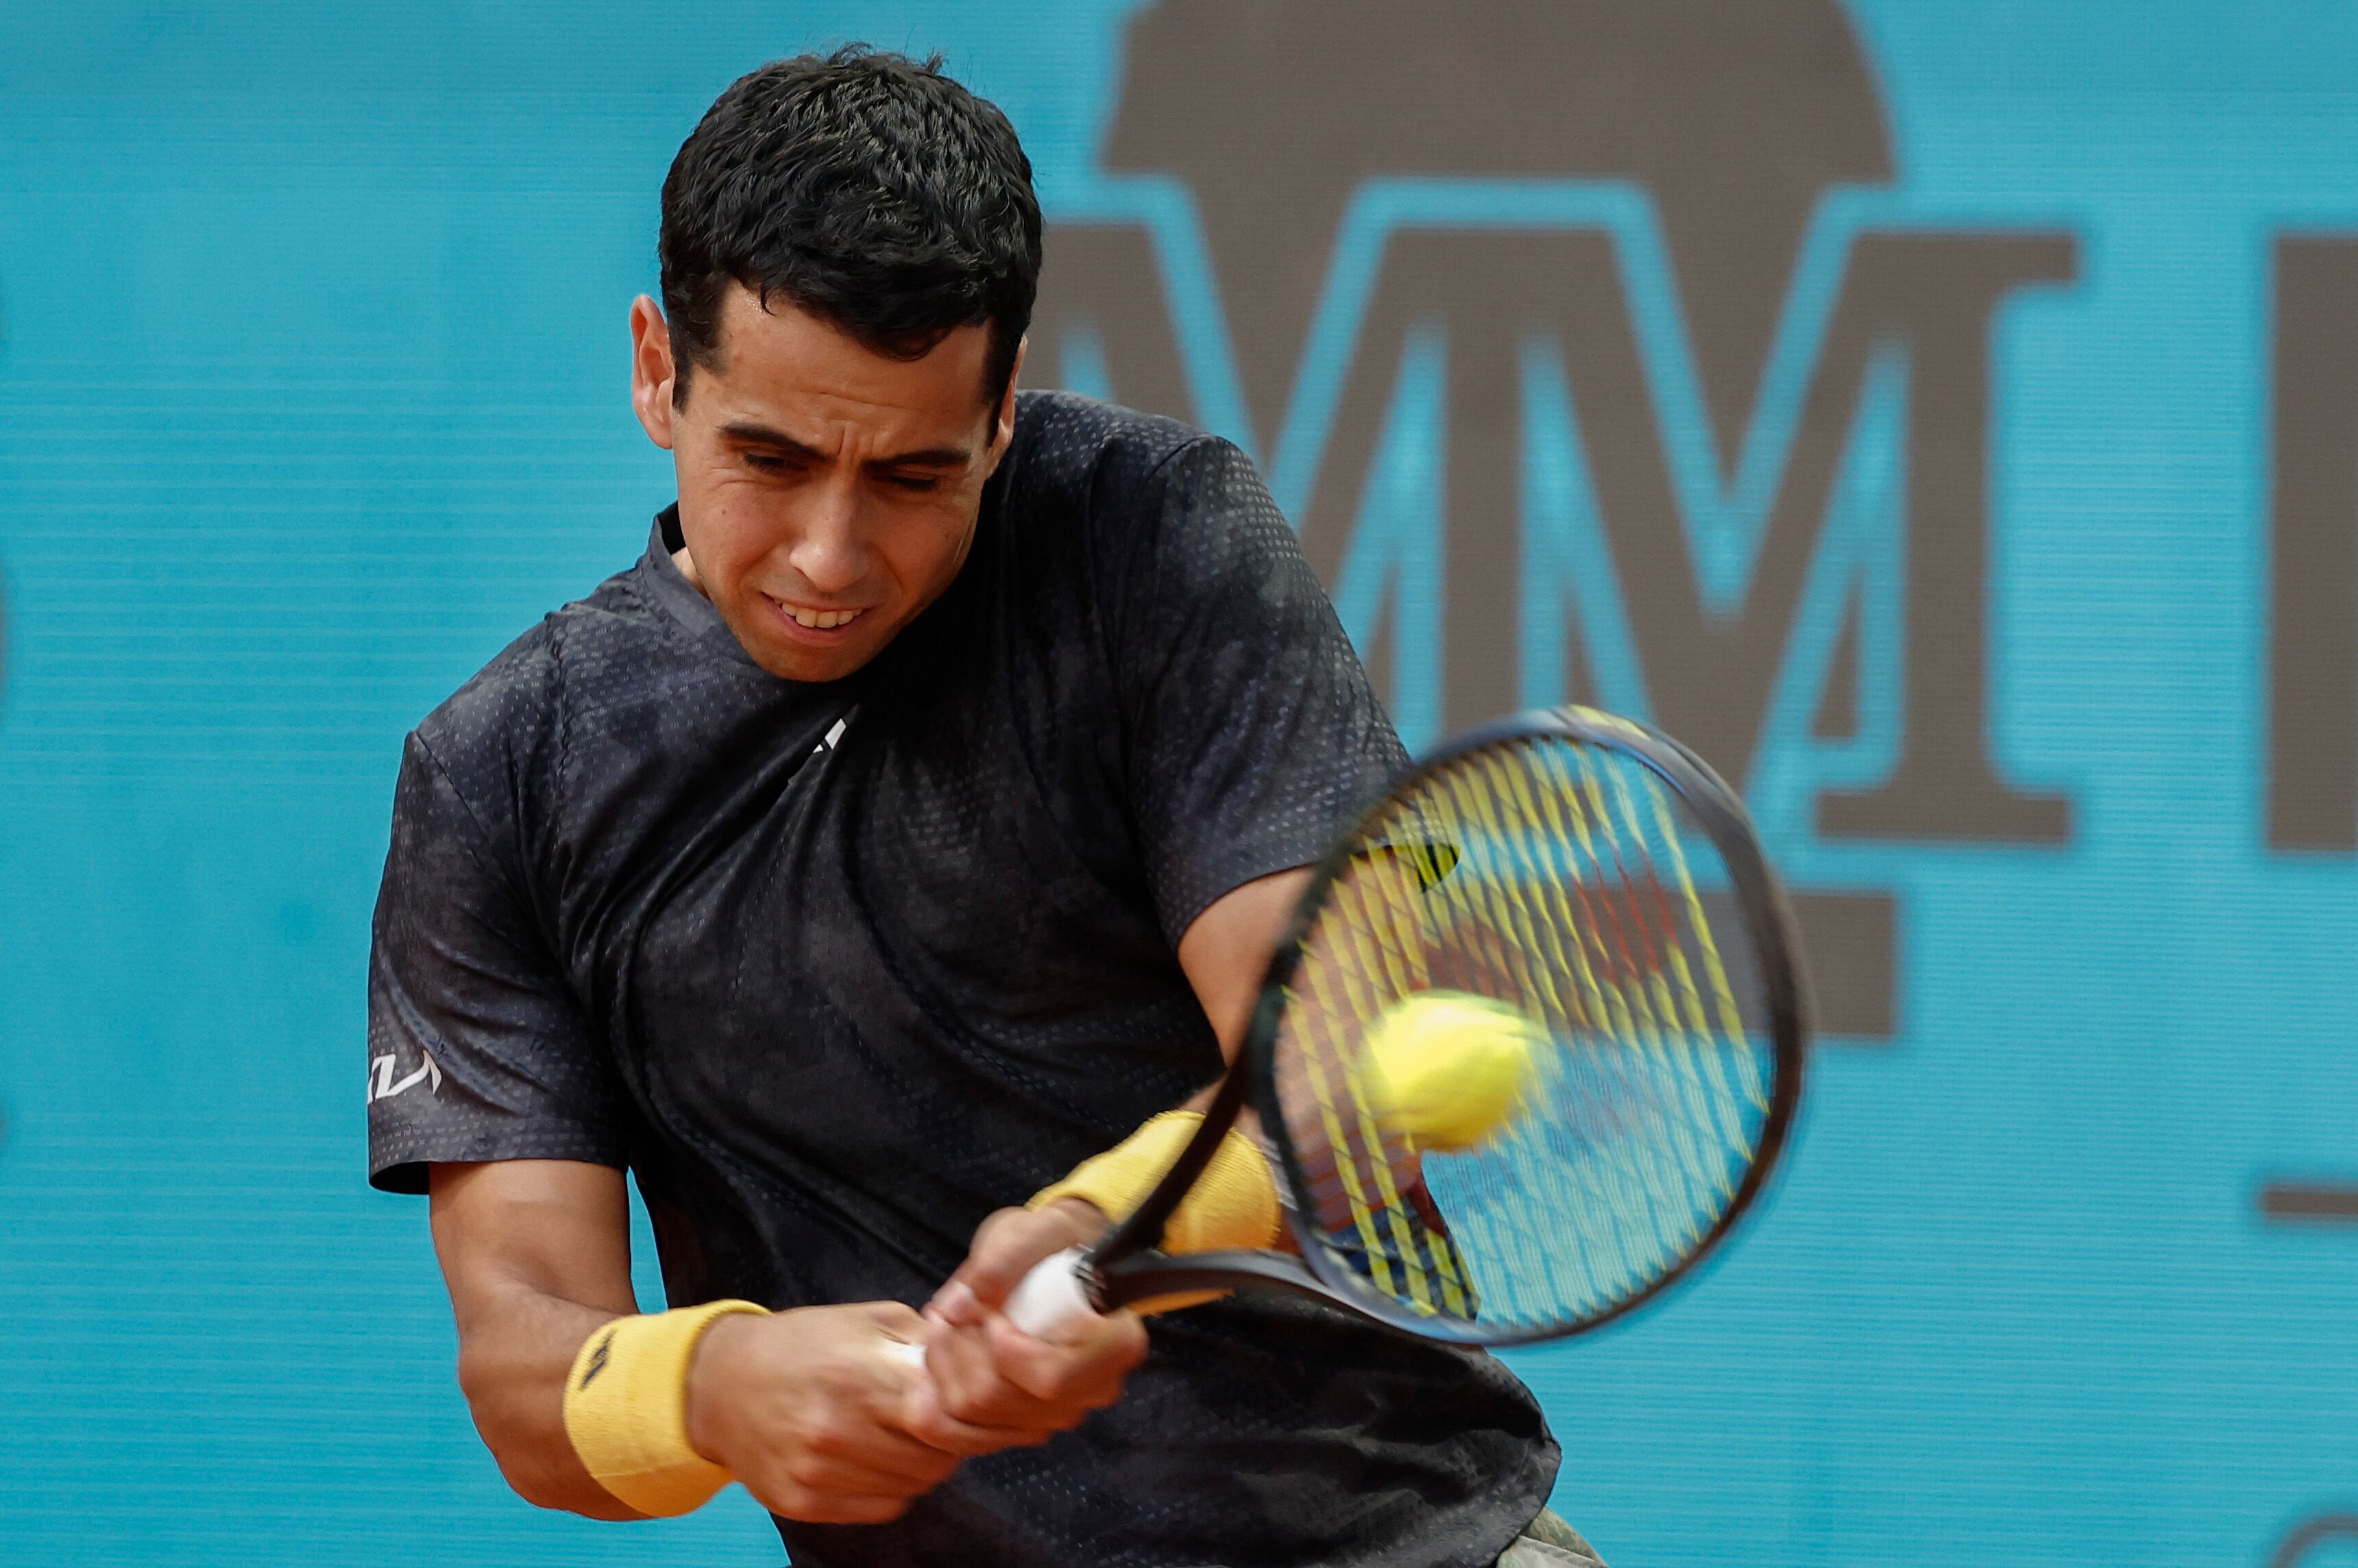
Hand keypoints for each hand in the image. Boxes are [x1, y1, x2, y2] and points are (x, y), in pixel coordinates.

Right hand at [683, 1301, 1002, 1524]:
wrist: (719, 1385)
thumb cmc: (802, 1344)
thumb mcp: (866, 1319)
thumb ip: (925, 1340)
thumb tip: (980, 1359)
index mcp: (858, 1375)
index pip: (948, 1415)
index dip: (965, 1409)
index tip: (962, 1399)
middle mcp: (837, 1429)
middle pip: (937, 1459)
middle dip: (946, 1439)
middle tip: (929, 1418)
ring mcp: (817, 1473)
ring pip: (913, 1487)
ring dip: (918, 1463)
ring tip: (895, 1433)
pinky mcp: (803, 1504)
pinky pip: (881, 1509)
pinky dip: (888, 1487)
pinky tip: (869, 1456)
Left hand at [916, 1200, 1148, 1439]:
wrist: (1053, 1258)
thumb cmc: (1053, 1241)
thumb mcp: (1034, 1231)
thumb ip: (1001, 1262)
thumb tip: (958, 1306)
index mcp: (1115, 1343)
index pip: (1052, 1379)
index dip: (1006, 1351)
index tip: (990, 1312)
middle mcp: (1093, 1389)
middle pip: (1006, 1403)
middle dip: (961, 1354)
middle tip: (949, 1310)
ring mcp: (1058, 1412)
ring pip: (978, 1420)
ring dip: (945, 1370)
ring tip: (944, 1325)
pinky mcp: (1025, 1423)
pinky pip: (964, 1434)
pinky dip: (936, 1401)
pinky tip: (934, 1363)